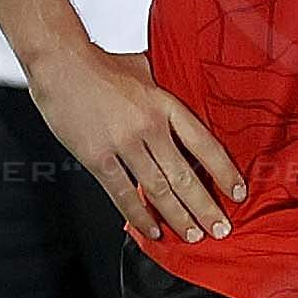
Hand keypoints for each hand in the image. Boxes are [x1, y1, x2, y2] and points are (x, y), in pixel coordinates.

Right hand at [34, 44, 245, 241]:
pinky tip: (152, 230)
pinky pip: (123, 193)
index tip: (237, 192)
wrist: (60, 62)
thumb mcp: (145, 69)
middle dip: (206, 207)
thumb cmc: (99, 64)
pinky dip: (139, 216)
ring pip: (158, 189)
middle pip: (185, 175)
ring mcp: (123, 143)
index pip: (205, 145)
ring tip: (193, 235)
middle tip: (220, 228)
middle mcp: (149, 125)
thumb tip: (179, 90)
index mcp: (165, 104)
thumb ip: (163, 87)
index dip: (224, 172)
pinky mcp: (97, 157)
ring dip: (178, 217)